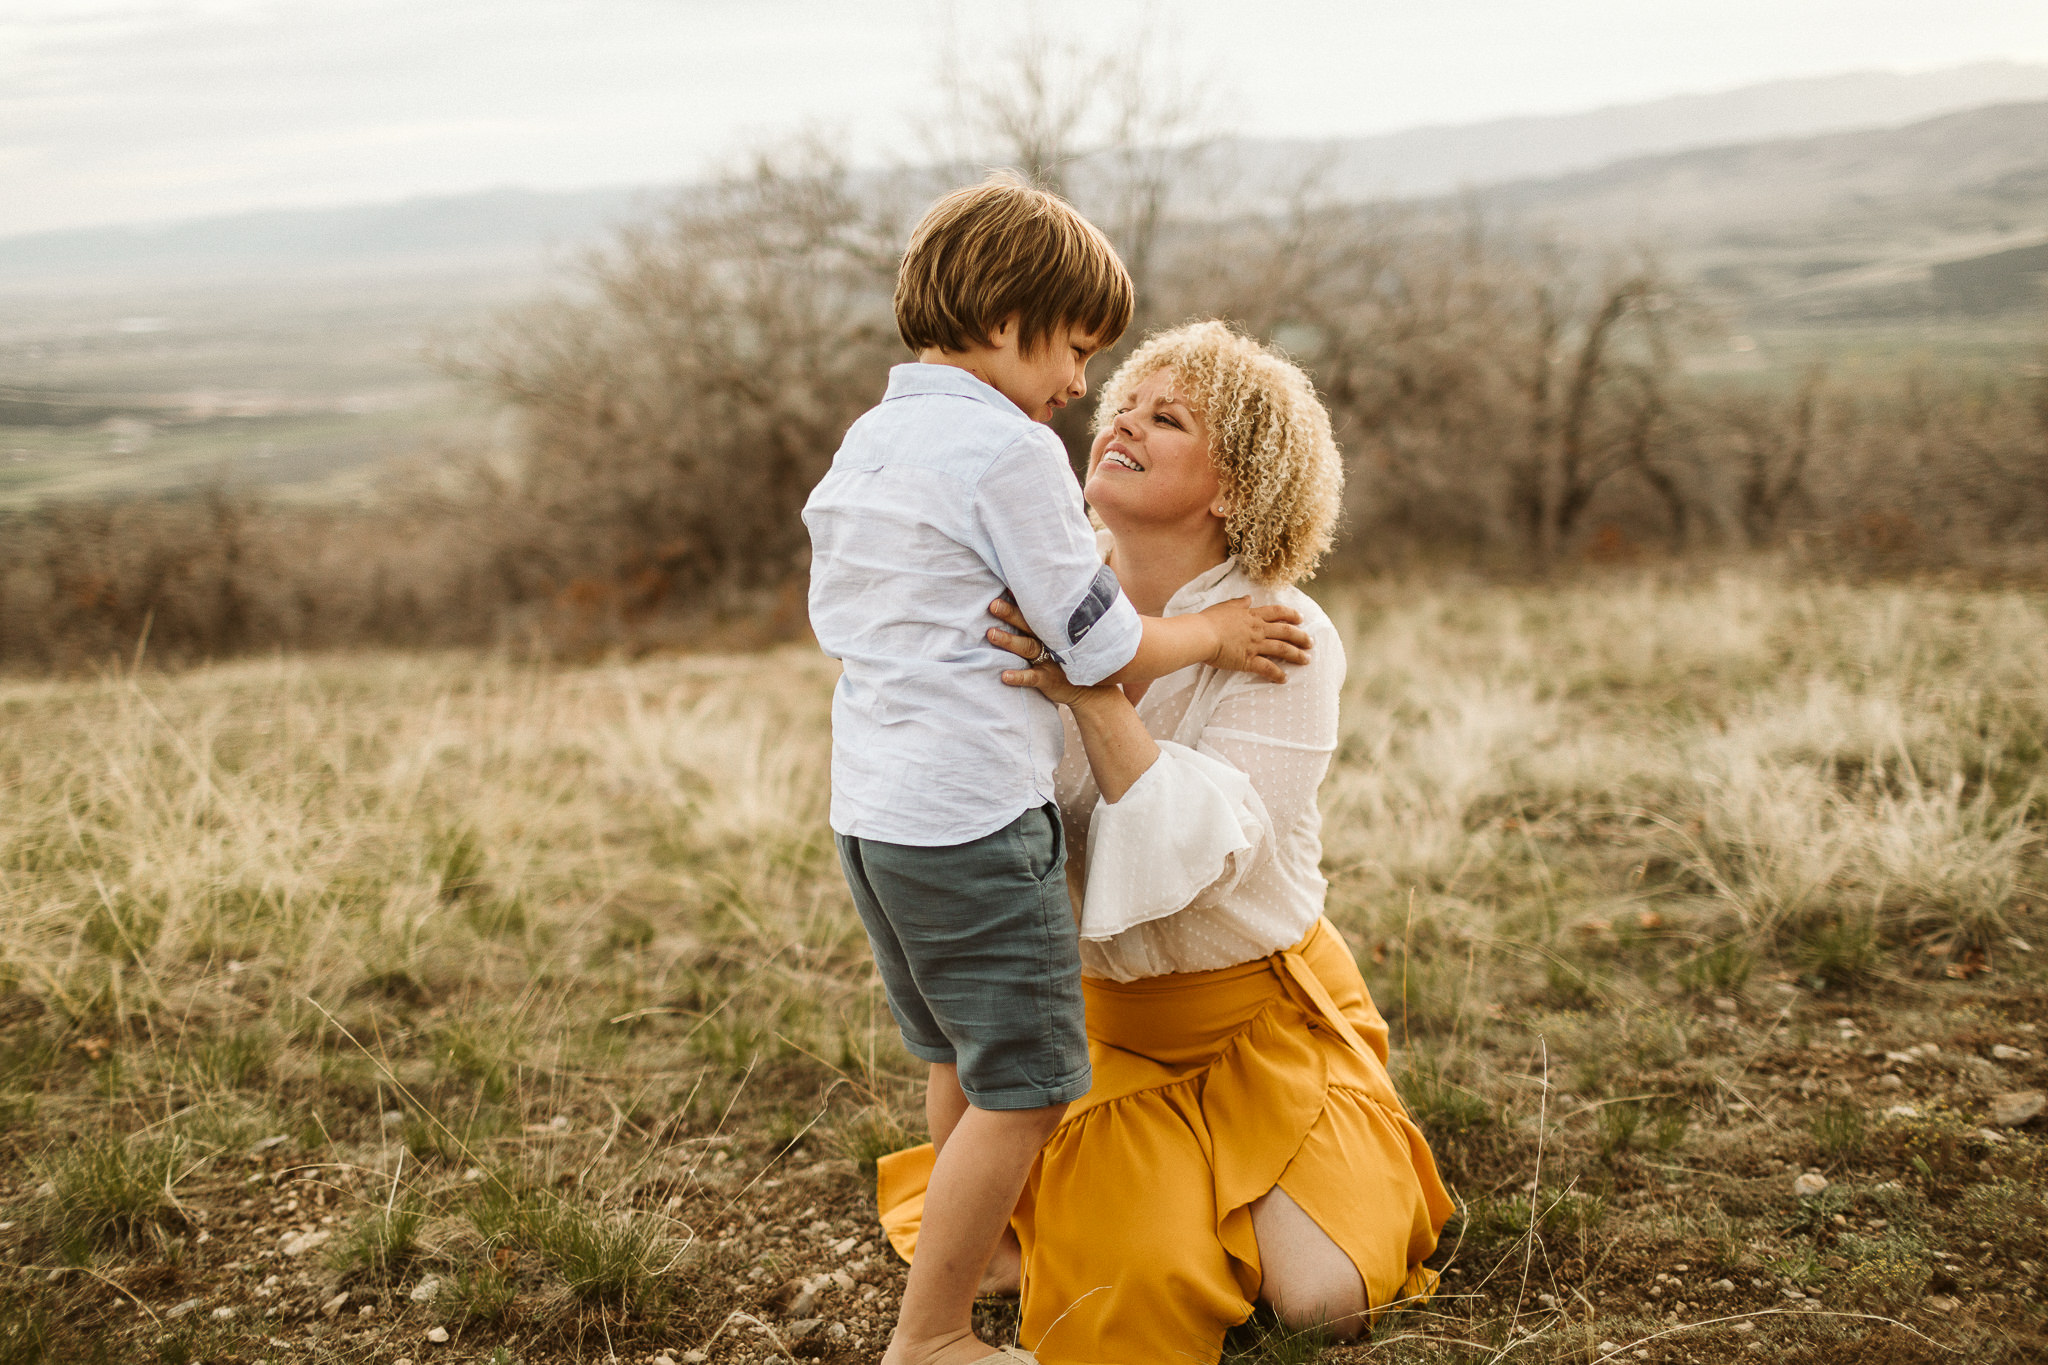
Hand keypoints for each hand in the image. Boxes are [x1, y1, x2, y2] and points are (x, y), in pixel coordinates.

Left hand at [987, 597, 1107, 706]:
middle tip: (994, 604)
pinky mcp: (1048, 679)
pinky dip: (1019, 676)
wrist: (1088, 688)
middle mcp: (1049, 641)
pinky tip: (1005, 675)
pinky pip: (1032, 677)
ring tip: (991, 634)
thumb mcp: (1064, 639)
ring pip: (1027, 647)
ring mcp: (1049, 660)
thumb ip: (1050, 623)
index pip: (1034, 612)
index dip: (1020, 599)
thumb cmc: (1071, 659)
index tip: (1006, 586)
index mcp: (1050, 630)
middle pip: (1028, 624)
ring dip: (1009, 641)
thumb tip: (1043, 601)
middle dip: (1010, 614)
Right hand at [1198, 597, 1311, 681]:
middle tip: (1311, 642)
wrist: (1201, 634)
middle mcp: (1257, 629)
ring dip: (1296, 655)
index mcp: (1252, 615)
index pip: (1277, 613)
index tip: (1301, 618)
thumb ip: (1239, 603)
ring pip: (1281, 649)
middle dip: (1301, 637)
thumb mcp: (1225, 606)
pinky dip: (1277, 674)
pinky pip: (1267, 668)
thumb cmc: (1209, 620)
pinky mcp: (1248, 660)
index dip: (1291, 615)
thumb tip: (1249, 598)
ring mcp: (1254, 645)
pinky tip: (1284, 679)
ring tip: (1307, 660)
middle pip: (1285, 632)